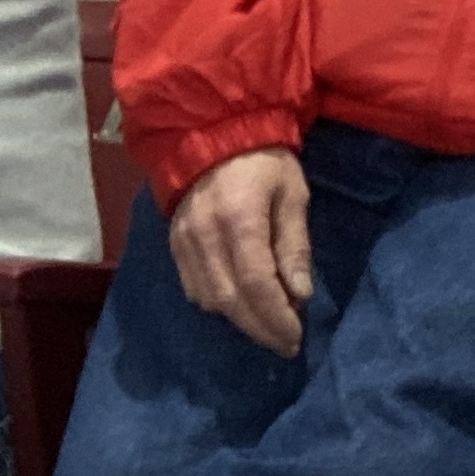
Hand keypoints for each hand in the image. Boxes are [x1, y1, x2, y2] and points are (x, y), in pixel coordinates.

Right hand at [166, 147, 313, 357]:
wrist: (210, 133)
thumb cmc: (263, 162)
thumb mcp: (292, 195)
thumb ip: (295, 246)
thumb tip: (300, 295)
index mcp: (239, 219)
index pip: (257, 285)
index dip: (276, 318)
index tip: (296, 335)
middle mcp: (206, 236)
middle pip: (231, 301)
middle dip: (260, 329)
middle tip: (285, 342)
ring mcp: (184, 242)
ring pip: (209, 300)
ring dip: (240, 320)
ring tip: (266, 324)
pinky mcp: (174, 245)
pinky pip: (193, 289)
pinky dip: (217, 304)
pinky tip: (239, 304)